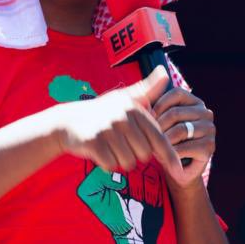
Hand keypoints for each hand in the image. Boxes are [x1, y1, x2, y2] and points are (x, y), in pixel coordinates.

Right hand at [55, 66, 181, 174]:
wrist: (66, 122)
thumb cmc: (100, 112)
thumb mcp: (124, 98)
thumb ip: (146, 89)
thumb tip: (165, 73)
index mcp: (134, 109)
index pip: (159, 139)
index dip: (169, 156)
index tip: (178, 170)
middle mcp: (122, 117)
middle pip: (144, 154)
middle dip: (136, 156)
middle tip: (123, 146)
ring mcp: (107, 129)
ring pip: (128, 162)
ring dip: (121, 161)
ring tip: (111, 149)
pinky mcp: (94, 142)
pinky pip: (111, 164)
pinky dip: (107, 164)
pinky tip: (100, 153)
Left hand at [152, 86, 214, 190]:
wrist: (177, 167)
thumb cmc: (166, 140)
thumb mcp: (160, 121)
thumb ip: (155, 108)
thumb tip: (143, 99)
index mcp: (194, 102)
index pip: (176, 93)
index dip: (158, 105)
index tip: (148, 118)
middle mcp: (206, 113)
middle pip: (175, 113)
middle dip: (158, 126)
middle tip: (149, 137)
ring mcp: (210, 130)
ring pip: (179, 130)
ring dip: (164, 141)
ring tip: (156, 147)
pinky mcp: (209, 147)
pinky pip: (184, 147)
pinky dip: (171, 153)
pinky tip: (166, 156)